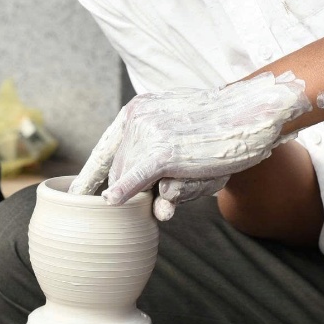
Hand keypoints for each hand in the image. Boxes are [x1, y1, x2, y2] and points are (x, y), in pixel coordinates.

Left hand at [70, 71, 311, 220]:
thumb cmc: (220, 131)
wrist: (250, 113)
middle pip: (123, 172)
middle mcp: (136, 120)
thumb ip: (162, 174)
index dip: (90, 175)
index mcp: (136, 110)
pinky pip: (137, 180)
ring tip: (199, 169)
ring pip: (141, 183)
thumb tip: (158, 213)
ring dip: (168, 192)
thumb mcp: (183, 140)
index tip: (74, 193)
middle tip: (185, 173)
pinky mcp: (162, 153)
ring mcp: (147, 136)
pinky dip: (126, 191)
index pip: (106, 149)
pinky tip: (112, 201)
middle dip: (145, 188)